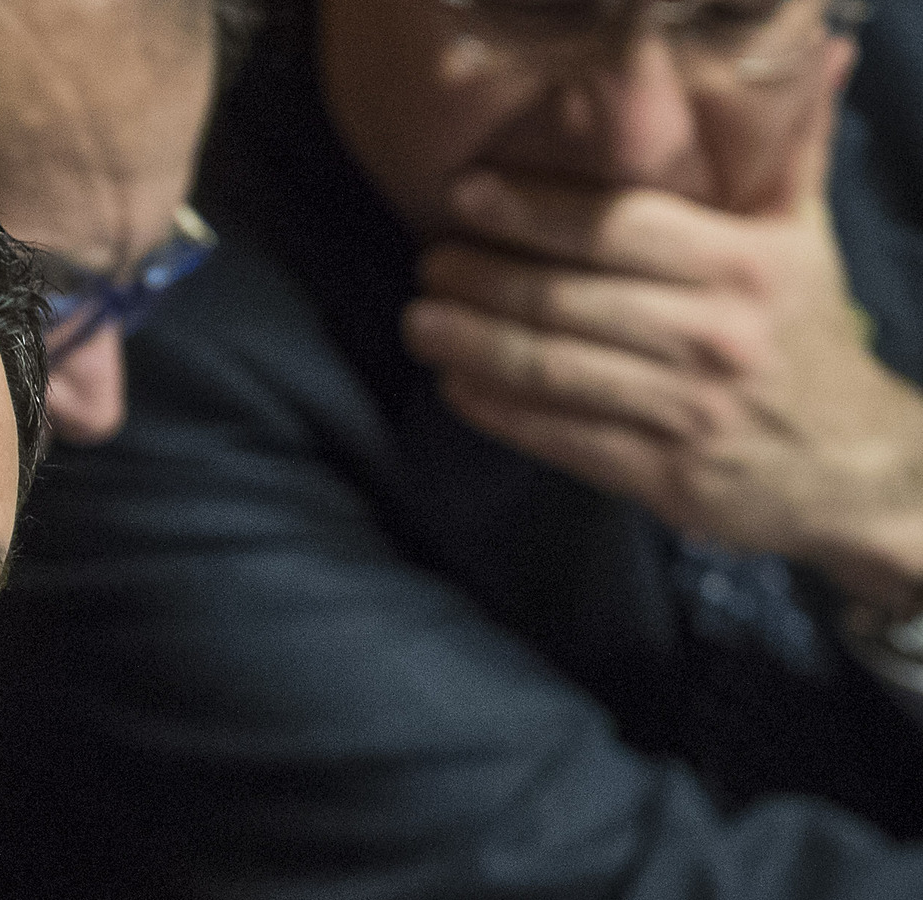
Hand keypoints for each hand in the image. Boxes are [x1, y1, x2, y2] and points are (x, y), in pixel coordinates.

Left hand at [401, 44, 922, 609]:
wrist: (848, 464)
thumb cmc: (806, 337)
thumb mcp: (804, 239)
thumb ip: (791, 152)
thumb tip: (812, 55)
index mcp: (745, 266)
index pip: (618, 227)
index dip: (533, 209)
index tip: (466, 194)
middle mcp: (715, 336)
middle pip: (569, 299)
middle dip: (484, 278)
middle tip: (429, 261)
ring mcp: (685, 410)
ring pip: (553, 369)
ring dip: (472, 343)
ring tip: (420, 321)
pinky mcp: (660, 473)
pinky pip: (560, 437)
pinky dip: (498, 410)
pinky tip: (455, 385)